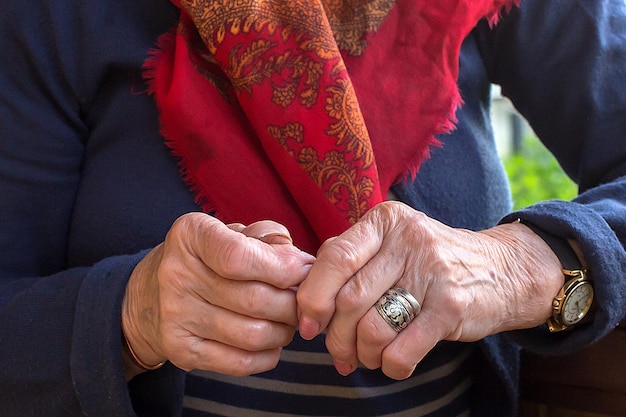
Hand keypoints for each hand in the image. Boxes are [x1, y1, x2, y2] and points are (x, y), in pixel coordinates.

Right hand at [122, 213, 314, 377]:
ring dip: (285, 330)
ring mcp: (175, 316)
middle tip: (304, 300)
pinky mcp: (180, 350)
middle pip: (253, 299)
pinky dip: (269, 355)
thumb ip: (267, 238)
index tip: (304, 270)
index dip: (282, 267)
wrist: (151, 294)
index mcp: (190, 235)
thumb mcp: (231, 232)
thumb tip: (300, 264)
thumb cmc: (209, 258)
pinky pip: (241, 362)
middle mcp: (176, 274)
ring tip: (289, 319)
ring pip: (253, 334)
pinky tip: (273, 341)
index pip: (239, 256)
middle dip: (293, 303)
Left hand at [297, 201, 562, 379]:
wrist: (503, 269)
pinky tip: (391, 363)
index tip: (307, 324)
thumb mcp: (393, 241)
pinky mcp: (451, 307)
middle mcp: (407, 240)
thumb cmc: (431, 260)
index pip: (334, 257)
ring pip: (372, 327)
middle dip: (335, 337)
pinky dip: (389, 365)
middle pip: (349, 299)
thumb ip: (352, 257)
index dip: (312, 296)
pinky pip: (402, 349)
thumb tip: (307, 299)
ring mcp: (432, 272)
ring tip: (365, 358)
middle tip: (339, 353)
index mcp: (384, 221)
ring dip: (362, 354)